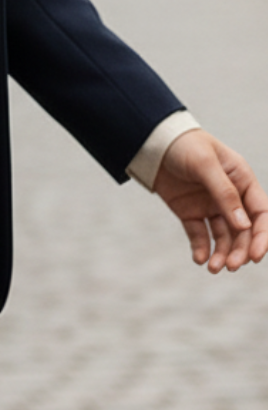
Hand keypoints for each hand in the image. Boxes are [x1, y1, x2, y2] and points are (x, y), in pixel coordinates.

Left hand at [153, 130, 267, 272]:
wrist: (152, 141)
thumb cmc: (185, 145)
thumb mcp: (206, 164)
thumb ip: (225, 193)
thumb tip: (244, 225)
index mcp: (242, 180)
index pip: (261, 213)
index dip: (263, 236)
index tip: (256, 256)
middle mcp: (230, 196)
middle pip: (243, 230)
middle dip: (240, 250)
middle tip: (230, 266)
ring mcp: (210, 205)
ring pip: (223, 237)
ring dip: (222, 254)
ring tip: (213, 268)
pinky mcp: (190, 212)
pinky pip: (199, 235)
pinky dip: (201, 248)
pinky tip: (199, 259)